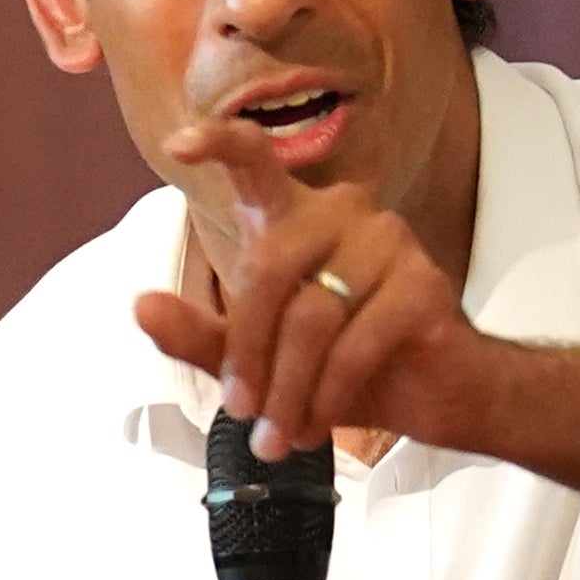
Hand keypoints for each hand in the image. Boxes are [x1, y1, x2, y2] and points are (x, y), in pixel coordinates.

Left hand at [133, 116, 498, 459]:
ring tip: (277, 436)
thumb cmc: (350, 362)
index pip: (256, 160)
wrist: (438, 393)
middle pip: (268, 269)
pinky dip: (327, 396)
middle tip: (242, 410)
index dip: (219, 143)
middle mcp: (342, 213)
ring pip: (311, 317)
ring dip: (287, 389)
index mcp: (297, 216)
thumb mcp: (260, 358)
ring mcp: (388, 242)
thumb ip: (200, 336)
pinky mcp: (422, 286)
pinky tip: (315, 425)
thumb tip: (141, 308)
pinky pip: (355, 345)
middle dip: (247, 353)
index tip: (179, 145)